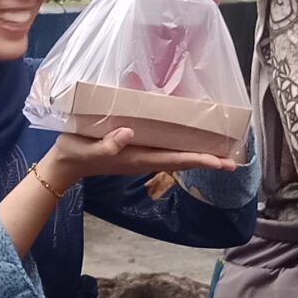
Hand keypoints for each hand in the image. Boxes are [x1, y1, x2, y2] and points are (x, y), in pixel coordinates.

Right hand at [41, 128, 238, 189]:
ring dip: (198, 154)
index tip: (221, 162)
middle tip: (233, 160)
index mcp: (138, 157)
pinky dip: (182, 147)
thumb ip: (107, 143)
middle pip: (183, 160)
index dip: (200, 160)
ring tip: (220, 152)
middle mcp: (145, 158)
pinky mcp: (136, 150)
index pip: (176, 159)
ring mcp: (141, 156)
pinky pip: (165, 150)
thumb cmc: (76, 153)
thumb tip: (128, 133)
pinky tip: (190, 140)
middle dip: (208, 160)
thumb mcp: (88, 148)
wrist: (65, 163)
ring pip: (176, 156)